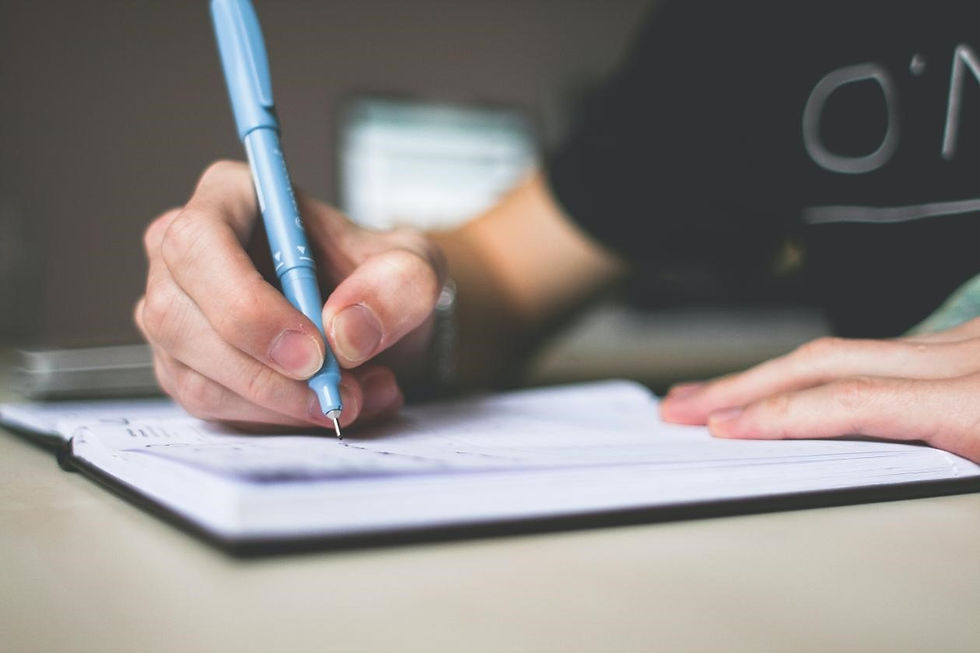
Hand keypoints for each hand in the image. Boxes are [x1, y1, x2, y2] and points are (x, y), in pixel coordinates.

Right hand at [135, 161, 445, 429]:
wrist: (375, 323)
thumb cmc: (380, 279)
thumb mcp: (416, 268)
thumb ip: (399, 285)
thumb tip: (346, 332)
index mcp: (231, 197)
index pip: (199, 243)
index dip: (246, 304)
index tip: (312, 351)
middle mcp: (184, 253)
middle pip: (179, 317)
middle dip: (265, 373)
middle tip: (337, 394)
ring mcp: (175, 313)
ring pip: (195, 375)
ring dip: (280, 404)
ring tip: (355, 398)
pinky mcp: (185, 368)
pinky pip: (212, 408)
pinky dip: (275, 420)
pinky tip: (326, 406)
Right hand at [660, 318, 979, 461]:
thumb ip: (947, 475)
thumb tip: (865, 495)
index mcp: (978, 403)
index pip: (851, 402)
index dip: (776, 414)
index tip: (720, 429)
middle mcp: (965, 359)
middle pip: (825, 361)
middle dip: (742, 384)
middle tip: (682, 405)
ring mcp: (965, 343)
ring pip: (841, 349)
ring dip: (770, 374)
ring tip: (717, 395)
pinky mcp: (966, 342)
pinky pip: (875, 350)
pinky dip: (819, 369)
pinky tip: (788, 383)